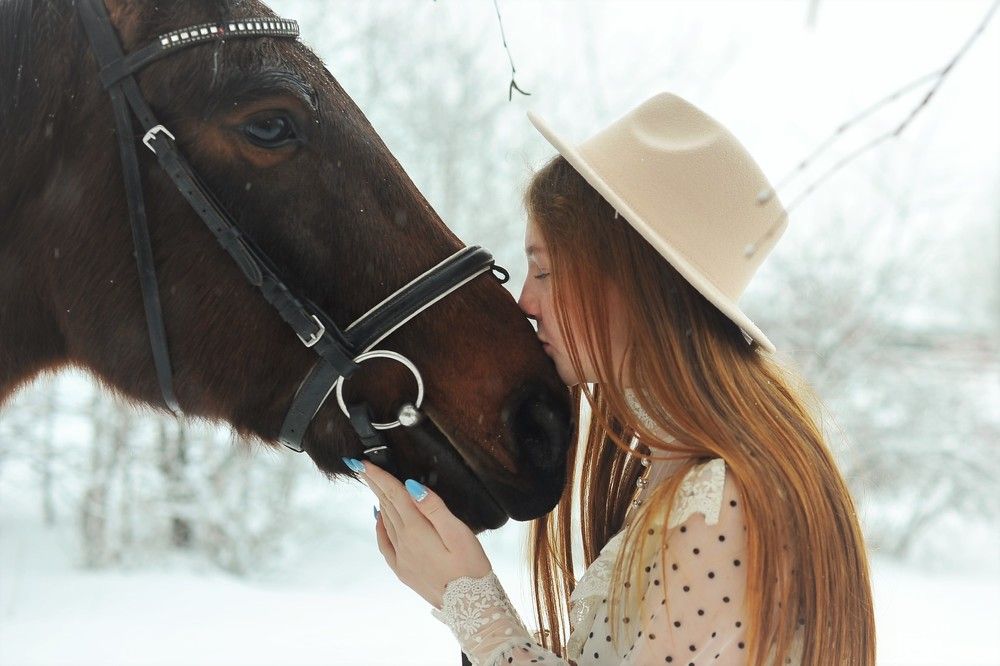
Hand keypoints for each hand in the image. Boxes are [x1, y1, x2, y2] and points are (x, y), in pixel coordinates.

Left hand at [345, 457, 492, 609]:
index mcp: (417, 531)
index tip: (363, 463)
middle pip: (387, 507)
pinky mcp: (404, 571)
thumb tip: (411, 487)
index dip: (379, 477)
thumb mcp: (459, 533)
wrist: (470, 608)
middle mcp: (404, 544)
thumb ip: (435, 508)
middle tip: (362, 468)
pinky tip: (380, 520)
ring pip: (386, 522)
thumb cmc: (470, 568)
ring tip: (372, 485)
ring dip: (378, 502)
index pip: (395, 496)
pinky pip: (386, 544)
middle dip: (375, 485)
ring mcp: (402, 559)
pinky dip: (380, 528)